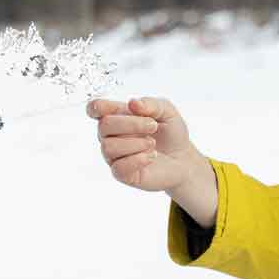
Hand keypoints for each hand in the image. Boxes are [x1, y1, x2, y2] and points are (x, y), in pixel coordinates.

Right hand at [86, 96, 215, 227]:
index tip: (117, 107)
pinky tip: (151, 156)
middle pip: (104, 125)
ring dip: (135, 143)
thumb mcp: (167, 111)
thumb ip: (151, 104)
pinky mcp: (122, 174)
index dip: (97, 106)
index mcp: (117, 117)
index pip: (95, 109)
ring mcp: (115, 156)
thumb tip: (133, 103)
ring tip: (152, 143)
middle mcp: (111, 136)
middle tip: (153, 126)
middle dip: (131, 123)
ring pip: (109, 147)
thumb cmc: (170, 133)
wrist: (183, 159)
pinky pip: (118, 168)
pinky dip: (137, 160)